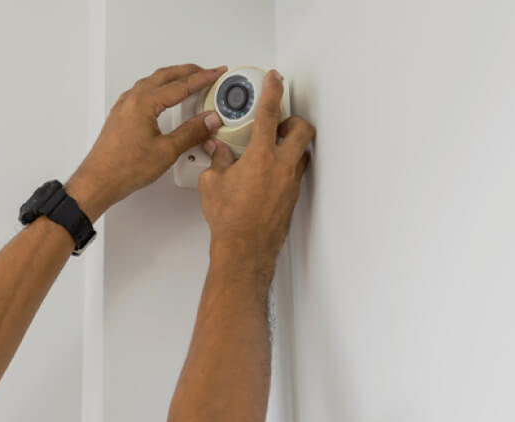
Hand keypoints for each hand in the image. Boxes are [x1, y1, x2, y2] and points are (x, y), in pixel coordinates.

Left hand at [66, 64, 226, 220]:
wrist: (99, 181)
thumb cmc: (123, 168)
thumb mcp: (166, 151)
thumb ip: (191, 133)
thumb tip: (208, 120)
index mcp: (144, 103)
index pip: (180, 85)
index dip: (202, 78)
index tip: (216, 73)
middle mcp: (132, 100)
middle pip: (165, 76)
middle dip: (188, 71)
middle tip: (206, 72)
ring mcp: (124, 107)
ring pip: (152, 82)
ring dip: (172, 78)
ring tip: (189, 81)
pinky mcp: (121, 116)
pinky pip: (142, 93)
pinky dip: (158, 88)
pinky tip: (163, 97)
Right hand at [198, 70, 314, 269]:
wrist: (245, 248)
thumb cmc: (230, 219)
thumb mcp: (212, 183)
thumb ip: (217, 160)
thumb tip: (217, 149)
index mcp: (261, 157)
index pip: (270, 114)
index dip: (273, 92)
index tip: (275, 79)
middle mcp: (281, 167)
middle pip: (303, 130)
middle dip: (294, 120)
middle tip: (281, 121)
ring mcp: (290, 183)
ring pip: (302, 152)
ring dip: (292, 144)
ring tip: (274, 147)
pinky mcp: (292, 197)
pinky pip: (295, 172)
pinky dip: (286, 165)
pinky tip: (269, 173)